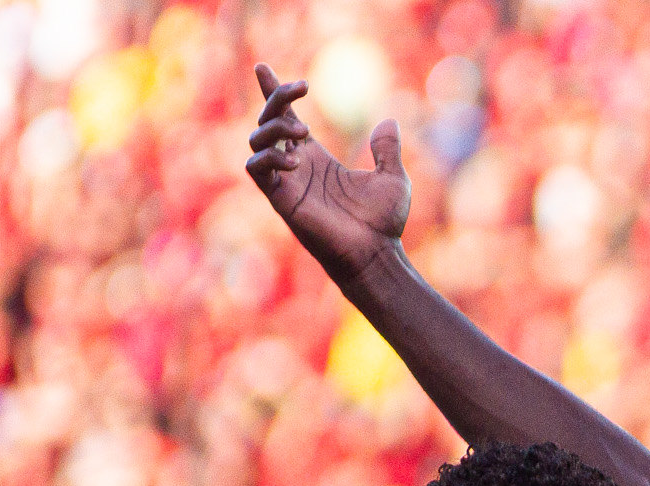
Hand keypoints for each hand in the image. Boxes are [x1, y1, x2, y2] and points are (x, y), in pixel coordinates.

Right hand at [245, 63, 410, 282]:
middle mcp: (297, 167)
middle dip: (276, 97)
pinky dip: (269, 156)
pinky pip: (257, 169)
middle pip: (268, 120)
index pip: (286, 118)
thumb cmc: (383, 223)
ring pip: (256, 139)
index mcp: (317, 159)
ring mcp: (287, 182)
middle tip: (301, 88)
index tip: (263, 67)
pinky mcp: (281, 199)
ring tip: (304, 130)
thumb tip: (389, 120)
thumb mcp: (392, 179)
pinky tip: (295, 159)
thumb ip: (387, 150)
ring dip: (273, 125)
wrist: (377, 255)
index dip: (274, 92)